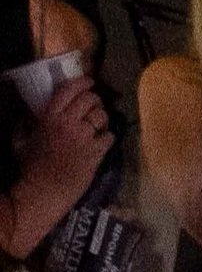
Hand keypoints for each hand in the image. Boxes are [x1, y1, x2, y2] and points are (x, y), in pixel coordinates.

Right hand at [18, 76, 110, 203]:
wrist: (44, 190)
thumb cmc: (30, 166)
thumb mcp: (21, 140)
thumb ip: (25, 125)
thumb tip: (27, 116)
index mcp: (49, 117)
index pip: (69, 90)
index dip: (82, 82)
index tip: (89, 82)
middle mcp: (68, 123)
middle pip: (89, 100)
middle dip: (95, 100)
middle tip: (94, 106)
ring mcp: (83, 137)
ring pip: (101, 116)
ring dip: (102, 119)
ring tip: (99, 125)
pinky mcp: (95, 152)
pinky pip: (109, 137)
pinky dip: (108, 138)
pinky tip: (102, 142)